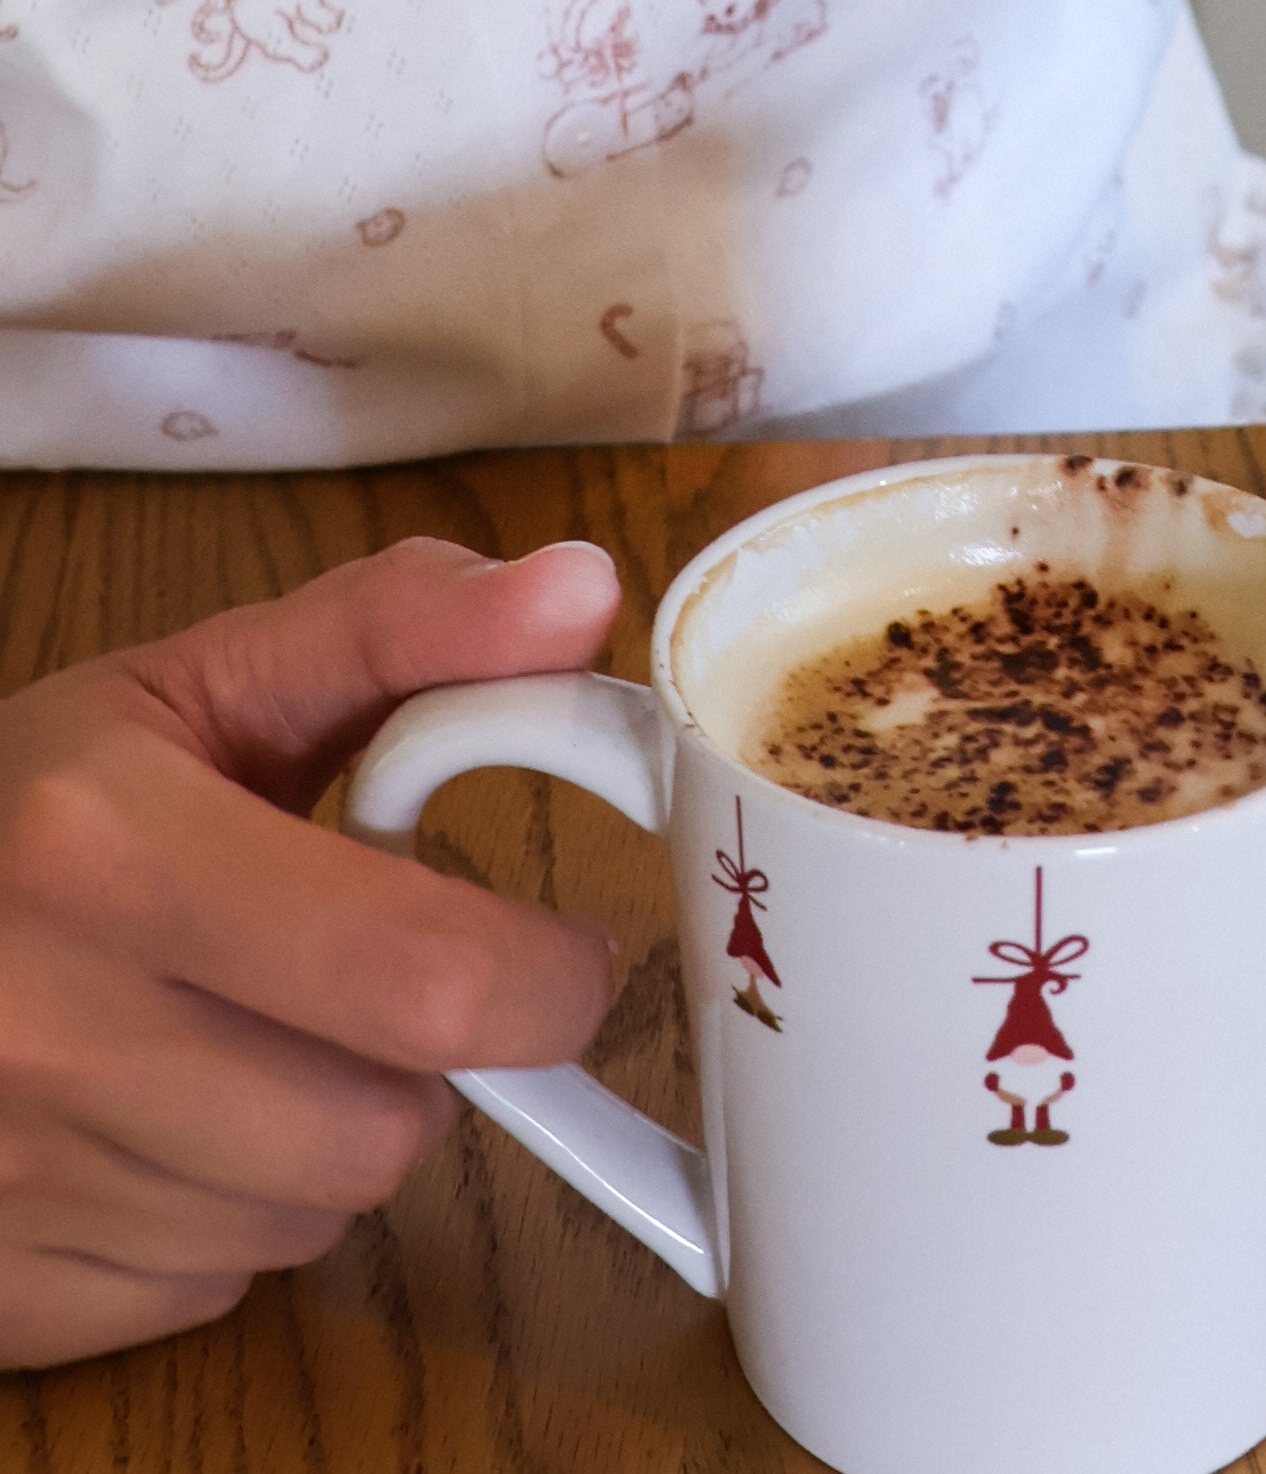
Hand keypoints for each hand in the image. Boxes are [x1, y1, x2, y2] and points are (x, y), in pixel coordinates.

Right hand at [0, 532, 624, 1370]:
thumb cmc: (39, 805)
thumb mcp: (201, 681)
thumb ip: (398, 628)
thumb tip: (585, 594)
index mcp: (113, 849)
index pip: (423, 978)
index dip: (545, 978)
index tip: (561, 950)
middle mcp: (53, 1027)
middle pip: (379, 1130)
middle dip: (426, 1060)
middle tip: (383, 988)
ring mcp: (14, 1178)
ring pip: (305, 1224)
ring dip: (325, 1142)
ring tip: (254, 1036)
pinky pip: (210, 1294)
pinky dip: (225, 1225)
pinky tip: (173, 1123)